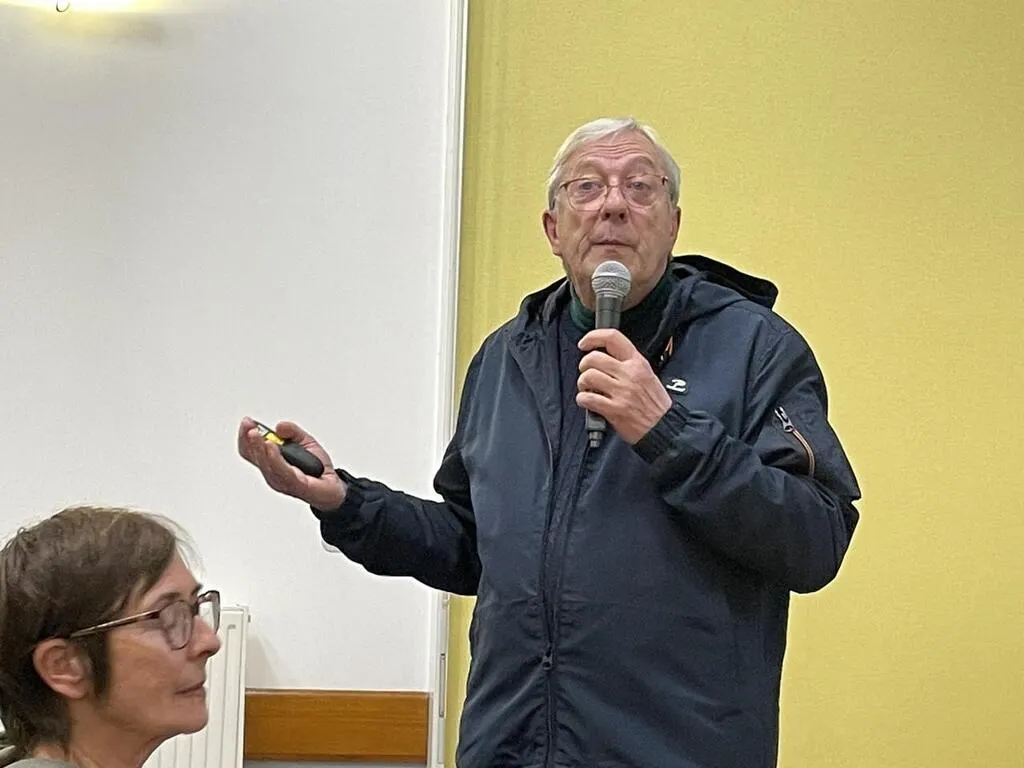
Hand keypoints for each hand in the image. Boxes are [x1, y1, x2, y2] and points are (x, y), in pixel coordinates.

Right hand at [237, 417, 346, 510]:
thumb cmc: (317, 468)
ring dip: (259, 448)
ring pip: (266, 464)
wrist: (334, 487)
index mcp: (272, 462)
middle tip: (249, 426)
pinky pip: (282, 471)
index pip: (250, 451)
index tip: (247, 422)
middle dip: (250, 440)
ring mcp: (282, 480)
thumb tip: (279, 426)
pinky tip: (271, 447)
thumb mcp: (306, 441)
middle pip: (255, 457)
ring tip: (257, 434)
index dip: (245, 437)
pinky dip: (275, 458)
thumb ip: (293, 432)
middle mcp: (273, 472)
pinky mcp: (295, 485)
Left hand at [577, 329, 671, 444]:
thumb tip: (604, 358)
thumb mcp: (648, 375)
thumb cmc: (655, 404)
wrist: (664, 427)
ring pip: (588, 377)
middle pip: (593, 358)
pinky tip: (588, 401)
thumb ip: (628, 364)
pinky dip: (582, 399)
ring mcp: (622, 392)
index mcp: (638, 363)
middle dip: (584, 366)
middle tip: (587, 374)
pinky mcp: (614, 409)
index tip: (584, 344)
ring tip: (588, 389)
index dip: (593, 337)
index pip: (613, 338)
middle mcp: (629, 374)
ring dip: (582, 383)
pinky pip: (588, 398)